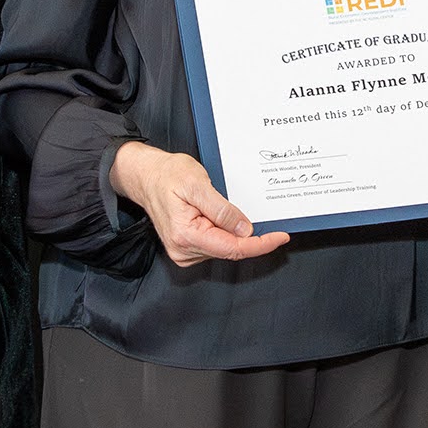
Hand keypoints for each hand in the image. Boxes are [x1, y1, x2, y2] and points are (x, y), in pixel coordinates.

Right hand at [110, 141, 289, 267]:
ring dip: (232, 231)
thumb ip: (222, 210)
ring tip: (213, 204)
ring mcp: (184, 252)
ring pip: (224, 248)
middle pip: (230, 250)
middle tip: (247, 208)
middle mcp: (183, 250)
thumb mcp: (197, 184)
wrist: (146, 176)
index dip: (260, 244)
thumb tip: (245, 230)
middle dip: (246, 234)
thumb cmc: (168, 175)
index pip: (233, 249)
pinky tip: (214, 215)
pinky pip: (216, 245)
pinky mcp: (187, 248)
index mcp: (186, 236)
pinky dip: (224, 232)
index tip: (280, 237)